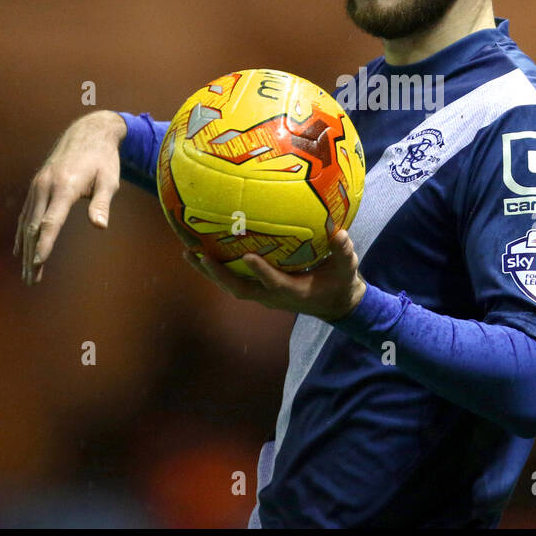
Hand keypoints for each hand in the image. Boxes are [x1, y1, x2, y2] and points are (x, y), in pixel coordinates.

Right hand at [14, 110, 126, 284]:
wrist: (87, 132)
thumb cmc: (103, 160)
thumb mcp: (109, 180)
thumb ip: (102, 203)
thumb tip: (100, 226)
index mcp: (64, 186)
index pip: (51, 220)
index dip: (45, 242)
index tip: (39, 262)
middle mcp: (46, 186)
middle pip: (34, 226)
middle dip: (32, 254)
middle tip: (32, 280)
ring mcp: (38, 186)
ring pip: (26, 222)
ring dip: (26, 249)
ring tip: (28, 273)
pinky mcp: (36, 186)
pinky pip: (25, 213)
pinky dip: (21, 233)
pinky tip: (19, 250)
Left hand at [184, 229, 366, 323]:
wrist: (335, 303)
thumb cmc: (340, 282)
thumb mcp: (347, 268)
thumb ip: (343, 252)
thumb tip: (339, 232)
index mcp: (294, 291)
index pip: (275, 283)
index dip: (262, 273)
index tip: (248, 257)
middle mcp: (273, 296)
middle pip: (240, 289)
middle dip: (219, 275)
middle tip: (200, 256)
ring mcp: (264, 294)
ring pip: (232, 285)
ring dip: (210, 272)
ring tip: (188, 252)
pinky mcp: (259, 288)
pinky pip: (234, 279)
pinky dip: (217, 268)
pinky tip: (202, 251)